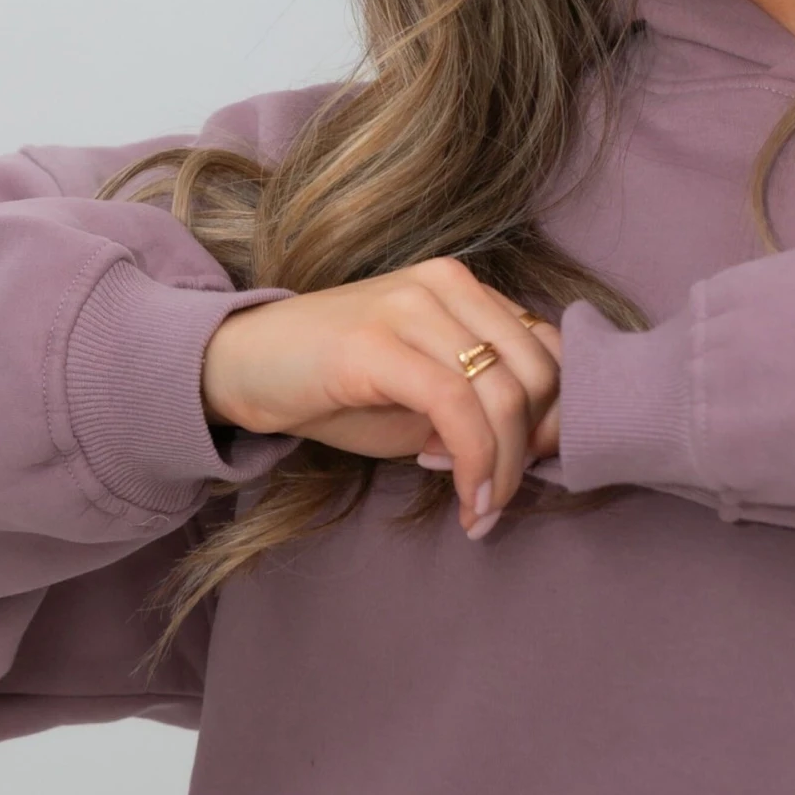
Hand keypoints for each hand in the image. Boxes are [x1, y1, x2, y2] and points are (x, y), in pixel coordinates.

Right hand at [200, 257, 560, 533]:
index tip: (530, 469)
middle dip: (531, 449)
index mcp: (465, 289)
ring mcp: (411, 307)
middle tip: (500, 497)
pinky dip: (473, 463)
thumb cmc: (333, 386)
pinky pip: (454, 406)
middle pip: (537, 373)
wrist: (239, 367)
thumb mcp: (422, 396)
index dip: (555, 417)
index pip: (549, 348)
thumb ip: (477, 407)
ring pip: (503, 393)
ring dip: (502, 469)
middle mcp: (447, 284)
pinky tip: (464, 501)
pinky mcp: (376, 343)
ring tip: (480, 510)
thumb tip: (527, 449)